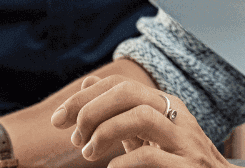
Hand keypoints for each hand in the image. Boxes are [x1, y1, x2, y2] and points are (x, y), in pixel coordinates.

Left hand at [50, 75, 230, 167]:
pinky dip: (123, 162)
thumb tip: (86, 85)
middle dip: (90, 110)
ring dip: (105, 133)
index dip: (83, 97)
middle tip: (73, 136)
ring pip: (141, 116)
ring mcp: (185, 141)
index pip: (119, 84)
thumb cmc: (178, 162)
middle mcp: (177, 116)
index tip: (59, 120)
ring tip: (89, 153)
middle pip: (128, 92)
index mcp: (165, 104)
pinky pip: (150, 156)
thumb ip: (120, 113)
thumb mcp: (147, 135)